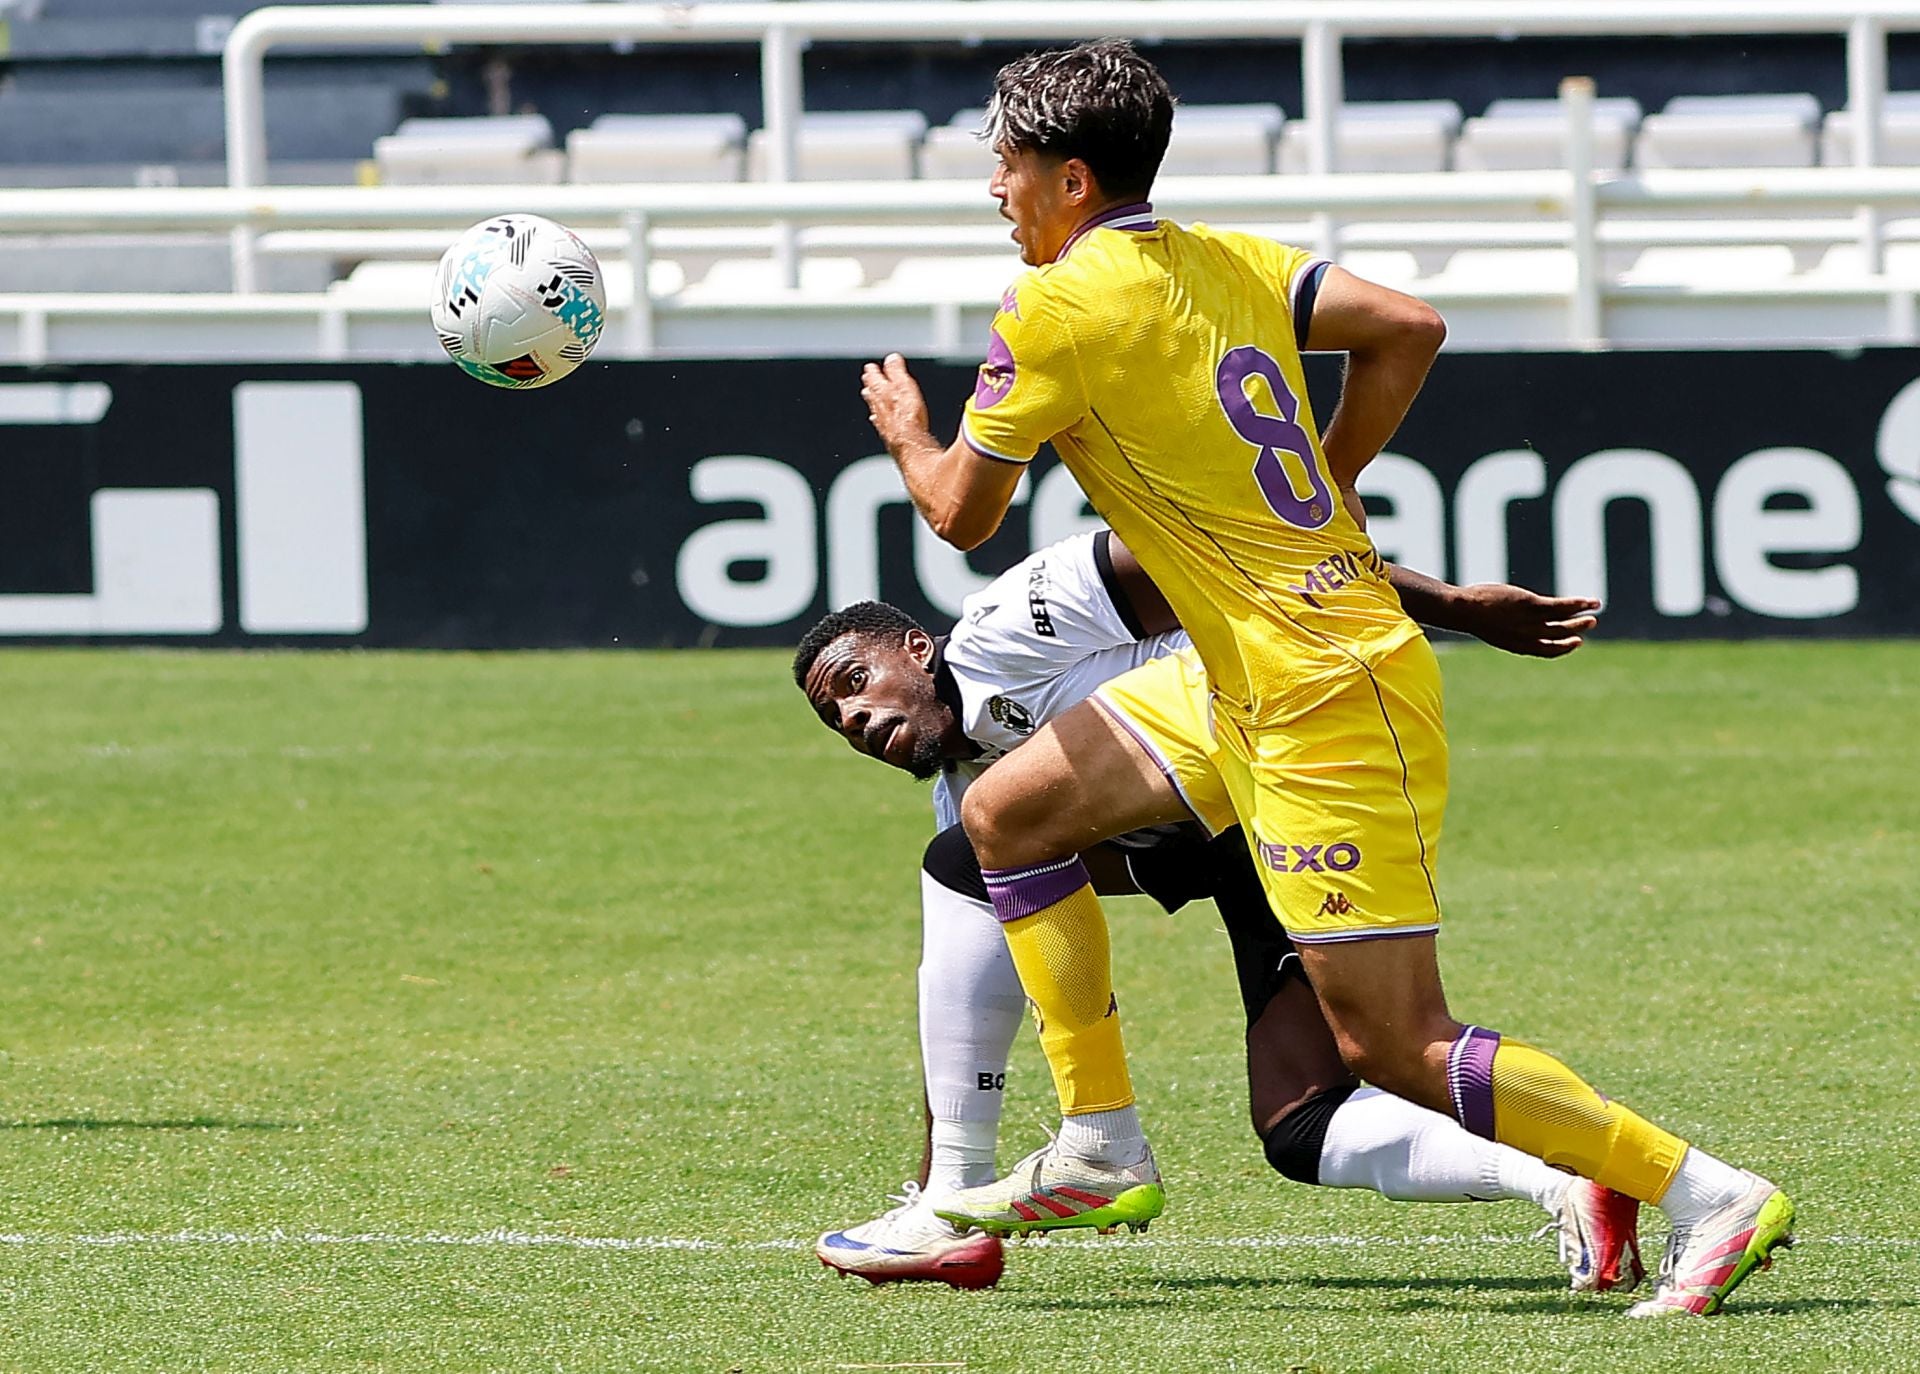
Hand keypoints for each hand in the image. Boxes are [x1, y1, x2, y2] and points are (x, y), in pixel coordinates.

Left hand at [861, 353, 931, 454]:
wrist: (910, 446)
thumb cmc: (909, 417)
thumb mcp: (905, 387)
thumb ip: (896, 372)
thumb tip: (891, 358)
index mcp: (883, 394)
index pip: (875, 379)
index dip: (874, 372)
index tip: (870, 367)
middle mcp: (880, 408)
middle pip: (873, 394)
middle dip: (870, 385)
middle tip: (866, 379)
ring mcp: (883, 423)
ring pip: (875, 408)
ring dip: (872, 401)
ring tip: (868, 396)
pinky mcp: (889, 436)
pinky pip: (880, 423)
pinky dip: (878, 418)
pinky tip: (877, 420)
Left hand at [1453, 584, 1599, 657]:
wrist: (1462, 609)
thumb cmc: (1471, 615)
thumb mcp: (1491, 625)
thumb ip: (1506, 627)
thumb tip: (1506, 618)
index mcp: (1517, 645)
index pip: (1546, 651)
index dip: (1563, 648)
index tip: (1576, 643)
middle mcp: (1527, 637)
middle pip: (1558, 636)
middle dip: (1576, 631)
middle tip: (1590, 624)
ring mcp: (1530, 621)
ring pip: (1563, 622)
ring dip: (1581, 618)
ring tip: (1594, 612)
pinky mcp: (1531, 605)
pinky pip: (1561, 607)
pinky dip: (1578, 604)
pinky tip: (1589, 601)